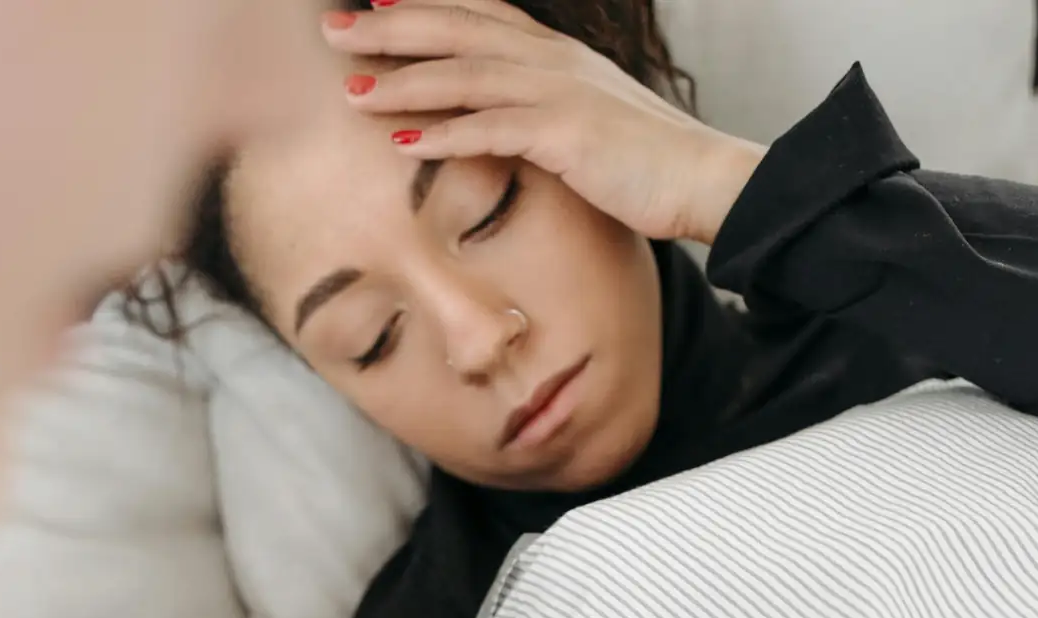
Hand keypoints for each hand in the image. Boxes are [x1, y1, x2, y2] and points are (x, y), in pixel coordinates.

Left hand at [325, 0, 764, 245]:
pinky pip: (491, 129)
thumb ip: (549, 115)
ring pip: (465, 75)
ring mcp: (558, 94)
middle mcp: (552, 61)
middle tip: (333, 31)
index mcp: (558, 54)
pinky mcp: (564, 136)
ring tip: (353, 91)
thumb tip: (516, 128)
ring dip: (404, 81)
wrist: (704, 179)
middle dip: (391, 27)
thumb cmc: (650, 164)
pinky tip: (405, 144)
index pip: (480, 12)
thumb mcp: (593, 125)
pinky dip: (445, 135)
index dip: (427, 2)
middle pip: (457, 29)